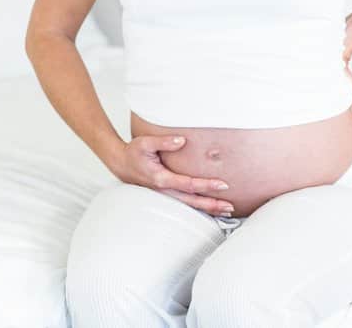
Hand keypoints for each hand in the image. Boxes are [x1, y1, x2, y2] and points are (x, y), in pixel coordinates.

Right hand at [114, 135, 234, 216]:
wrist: (121, 164)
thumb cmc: (134, 153)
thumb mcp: (145, 143)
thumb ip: (164, 141)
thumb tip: (182, 140)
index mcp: (161, 179)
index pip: (188, 184)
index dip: (206, 185)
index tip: (222, 184)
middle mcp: (164, 191)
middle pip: (192, 201)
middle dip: (212, 204)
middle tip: (229, 206)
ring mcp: (165, 196)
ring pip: (190, 206)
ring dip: (208, 209)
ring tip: (226, 210)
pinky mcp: (166, 196)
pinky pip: (185, 204)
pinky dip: (199, 208)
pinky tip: (211, 208)